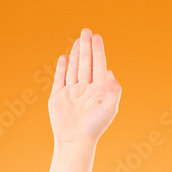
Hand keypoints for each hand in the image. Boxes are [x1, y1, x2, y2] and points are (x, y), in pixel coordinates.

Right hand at [48, 27, 120, 145]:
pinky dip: (62, 68)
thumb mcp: (110, 108)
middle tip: (86, 31)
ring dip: (75, 54)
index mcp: (98, 90)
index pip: (99, 65)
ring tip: (78, 41)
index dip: (98, 51)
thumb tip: (110, 72)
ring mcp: (71, 92)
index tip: (97, 37)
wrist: (75, 141)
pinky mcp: (58, 96)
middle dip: (86, 47)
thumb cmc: (94, 128)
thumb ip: (113, 90)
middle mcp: (85, 89)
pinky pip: (60, 78)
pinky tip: (64, 58)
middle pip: (86, 63)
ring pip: (74, 68)